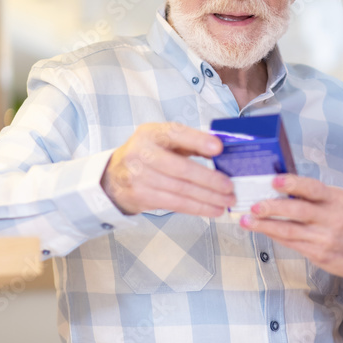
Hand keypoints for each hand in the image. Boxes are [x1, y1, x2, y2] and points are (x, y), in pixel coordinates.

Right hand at [101, 122, 235, 216]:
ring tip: (227, 201)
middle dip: (209, 179)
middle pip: (180, 168)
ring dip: (207, 198)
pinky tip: (213, 209)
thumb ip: (189, 142)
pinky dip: (197, 208)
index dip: (197, 140)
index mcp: (150, 133)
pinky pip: (175, 204)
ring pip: (180, 190)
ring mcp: (139, 177)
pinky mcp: (141, 197)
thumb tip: (220, 150)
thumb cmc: (148, 154)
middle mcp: (142, 153)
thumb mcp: (163, 140)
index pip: (175, 134)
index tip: (218, 147)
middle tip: (229, 186)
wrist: (113, 176)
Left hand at [239, 174, 342, 283]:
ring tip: (248, 220)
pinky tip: (262, 230)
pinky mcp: (318, 254)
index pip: (313, 188)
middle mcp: (332, 218)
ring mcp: (325, 238)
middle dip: (273, 207)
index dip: (293, 183)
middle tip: (254, 205)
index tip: (274, 180)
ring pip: (290, 230)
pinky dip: (274, 235)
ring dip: (266, 225)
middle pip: (298, 210)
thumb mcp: (342, 204)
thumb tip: (285, 188)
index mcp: (338, 200)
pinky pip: (292, 243)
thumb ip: (318, 197)